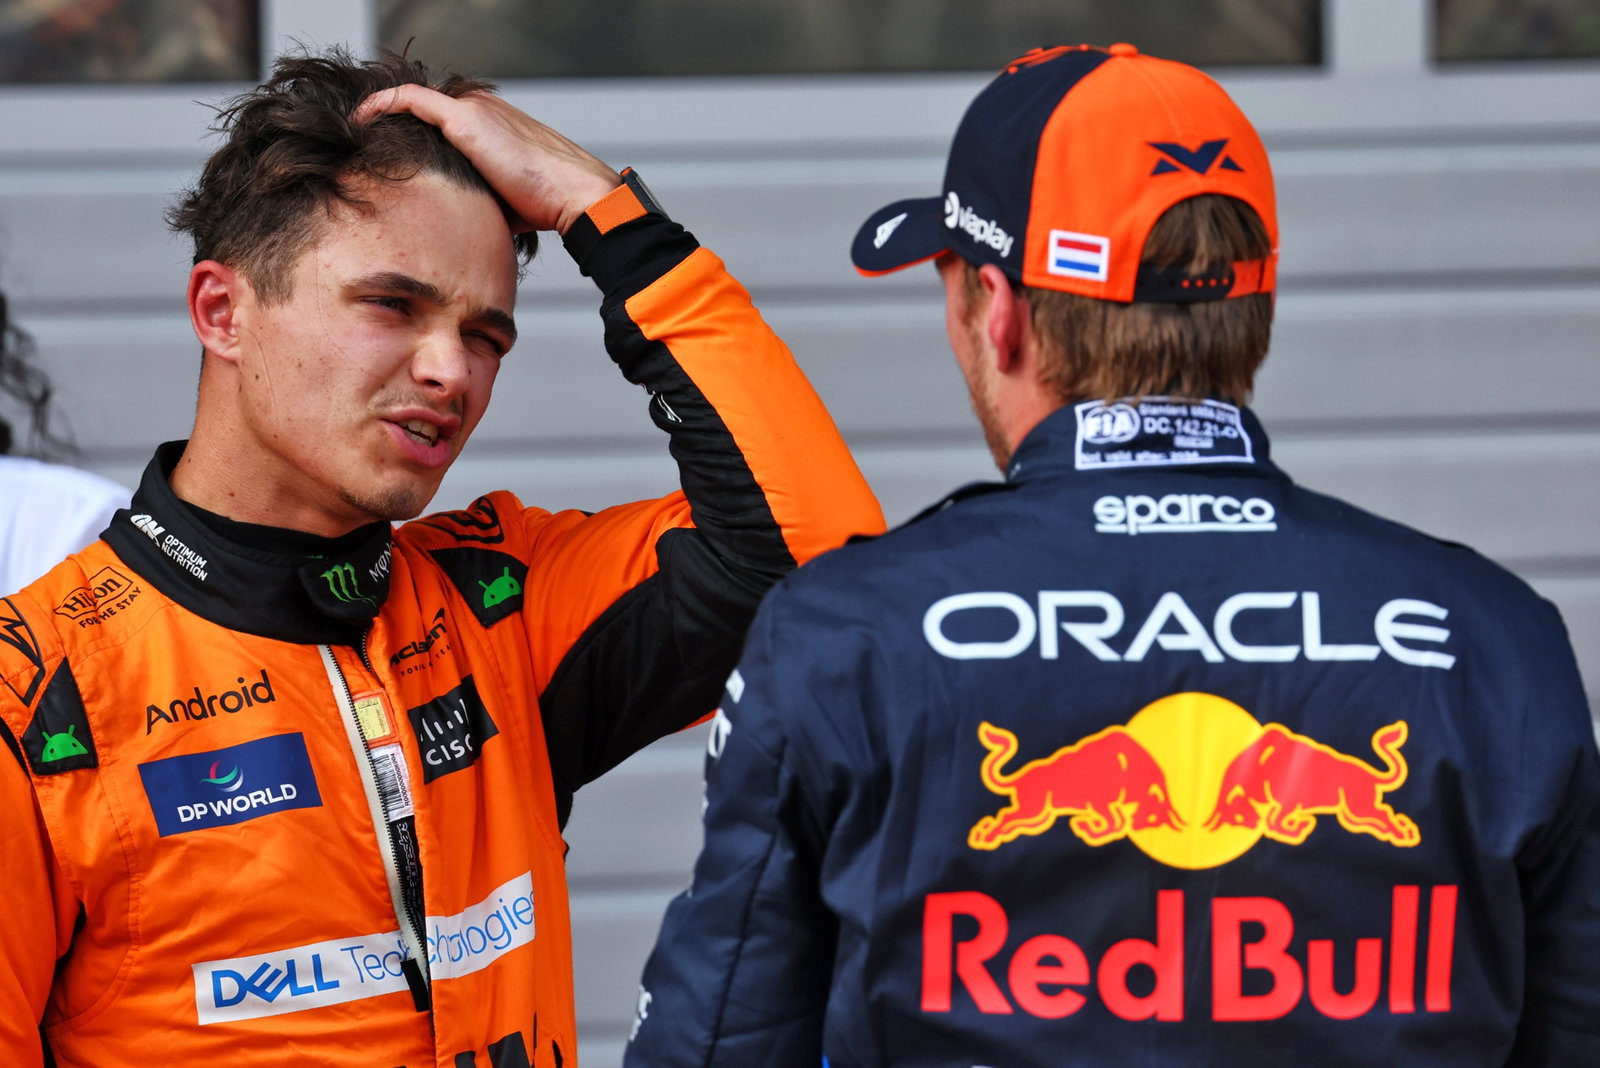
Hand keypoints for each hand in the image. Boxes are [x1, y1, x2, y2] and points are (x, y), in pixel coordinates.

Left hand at [354, 85, 620, 234]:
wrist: (574, 196)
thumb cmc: (546, 205)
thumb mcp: (501, 197)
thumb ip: (472, 194)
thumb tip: (445, 220)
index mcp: (495, 121)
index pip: (442, 119)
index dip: (414, 133)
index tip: (389, 152)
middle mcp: (483, 107)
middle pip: (425, 110)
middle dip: (396, 125)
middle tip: (365, 144)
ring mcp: (476, 109)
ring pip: (417, 103)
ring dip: (386, 115)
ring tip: (358, 134)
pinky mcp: (467, 119)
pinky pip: (411, 100)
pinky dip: (384, 105)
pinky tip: (360, 118)